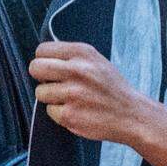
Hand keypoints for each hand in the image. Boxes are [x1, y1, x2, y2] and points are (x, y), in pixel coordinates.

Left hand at [29, 41, 154, 144]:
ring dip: (51, 98)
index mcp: (82, 53)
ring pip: (40, 92)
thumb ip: (70, 57)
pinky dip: (60, 113)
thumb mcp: (96, 61)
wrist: (132, 115)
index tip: (52, 68)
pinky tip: (76, 111)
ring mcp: (73, 94)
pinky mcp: (70, 115)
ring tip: (70, 99)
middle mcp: (77, 70)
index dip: (44, 60)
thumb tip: (42, 58)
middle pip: (35, 67)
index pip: (42, 50)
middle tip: (54, 83)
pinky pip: (50, 111)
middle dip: (40, 77)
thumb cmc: (111, 88)